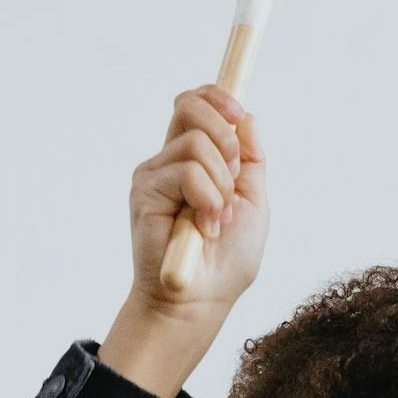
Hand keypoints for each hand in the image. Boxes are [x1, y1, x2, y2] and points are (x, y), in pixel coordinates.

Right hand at [104, 85, 269, 397]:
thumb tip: (247, 118)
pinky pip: (187, 172)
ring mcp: (154, 174)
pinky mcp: (144, 191)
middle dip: (224, 133)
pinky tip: (205, 228)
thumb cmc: (226, 260)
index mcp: (195, 159)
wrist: (200, 300)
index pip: (196, 104)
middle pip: (189, 105)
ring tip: (217, 220)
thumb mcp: (252, 201)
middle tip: (233, 178)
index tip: (240, 115)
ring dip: (221, 183)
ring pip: (196, 143)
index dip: (219, 97)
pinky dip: (208, 199)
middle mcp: (169, 160)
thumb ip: (249, 159)